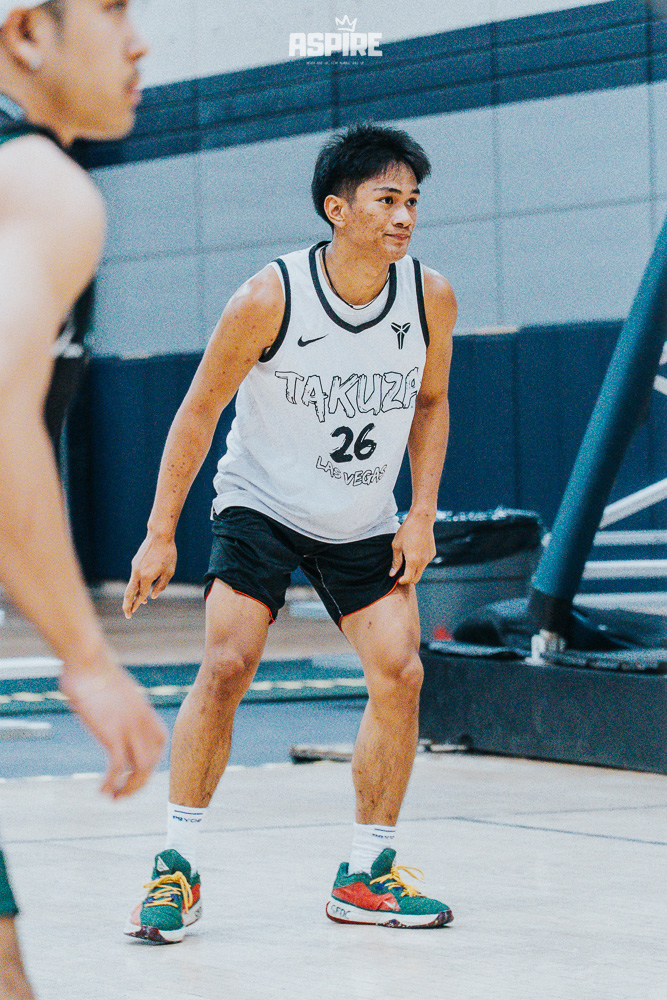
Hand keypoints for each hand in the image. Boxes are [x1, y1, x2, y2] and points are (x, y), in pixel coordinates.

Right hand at [60, 648, 165, 798]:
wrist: (89, 661)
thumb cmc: (95, 671)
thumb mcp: (114, 691)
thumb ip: (117, 706)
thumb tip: (105, 708)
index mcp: (145, 711)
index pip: (159, 742)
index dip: (150, 759)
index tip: (135, 770)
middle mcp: (142, 722)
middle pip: (152, 760)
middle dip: (139, 782)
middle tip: (122, 794)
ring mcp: (130, 728)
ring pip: (141, 768)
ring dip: (129, 787)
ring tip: (113, 797)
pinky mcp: (112, 733)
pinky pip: (118, 767)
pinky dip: (111, 783)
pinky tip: (101, 790)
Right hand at [123, 531, 176, 618]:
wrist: (159, 535)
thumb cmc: (167, 554)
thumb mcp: (169, 571)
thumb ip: (161, 585)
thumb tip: (152, 596)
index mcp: (146, 577)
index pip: (140, 595)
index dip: (136, 605)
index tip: (132, 613)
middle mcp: (137, 573)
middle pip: (129, 593)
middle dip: (127, 605)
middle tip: (127, 615)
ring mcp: (135, 567)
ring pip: (131, 585)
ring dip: (133, 595)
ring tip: (137, 603)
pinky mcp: (136, 563)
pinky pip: (134, 577)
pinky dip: (136, 585)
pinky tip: (142, 587)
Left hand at [389, 511, 435, 584]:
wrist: (421, 520)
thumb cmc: (406, 531)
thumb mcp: (397, 546)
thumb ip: (395, 562)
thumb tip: (392, 574)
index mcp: (413, 561)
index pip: (408, 578)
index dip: (402, 581)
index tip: (397, 579)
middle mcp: (423, 561)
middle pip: (416, 578)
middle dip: (408, 579)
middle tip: (401, 574)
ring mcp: (429, 558)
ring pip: (421, 570)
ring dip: (414, 570)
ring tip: (406, 560)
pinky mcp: (432, 553)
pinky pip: (425, 562)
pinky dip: (419, 562)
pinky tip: (414, 552)